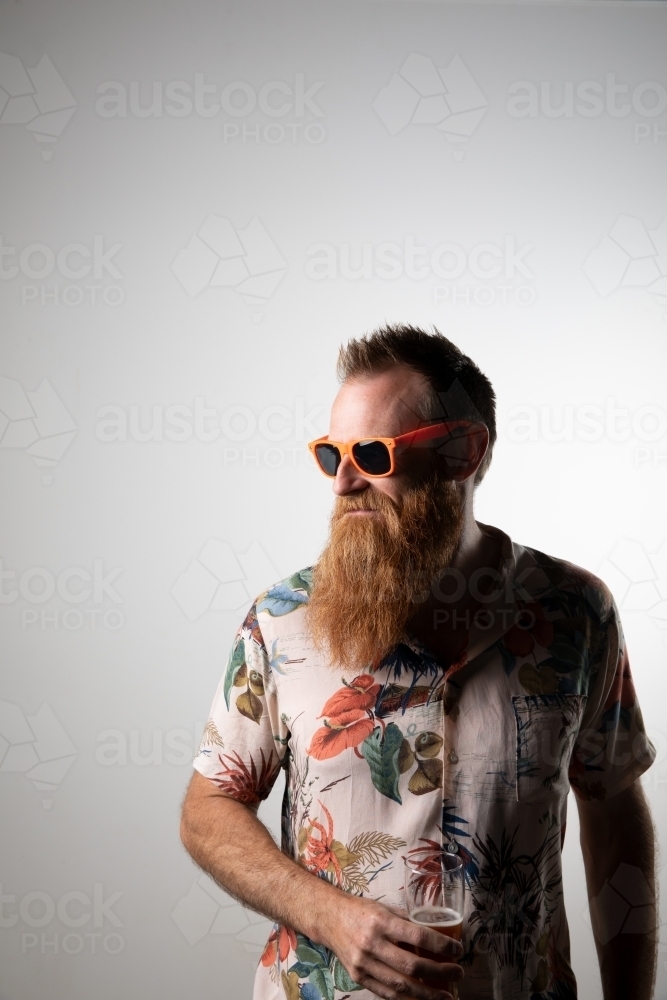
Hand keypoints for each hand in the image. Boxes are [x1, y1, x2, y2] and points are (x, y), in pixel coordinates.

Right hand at [319, 894, 463, 999]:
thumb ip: (407, 922)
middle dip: (440, 973)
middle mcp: (372, 943)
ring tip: (447, 996)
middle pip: (412, 965)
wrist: (330, 919)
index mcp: (382, 921)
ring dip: (428, 994)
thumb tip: (436, 934)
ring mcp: (364, 963)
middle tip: (458, 973)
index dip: (442, 945)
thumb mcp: (385, 908)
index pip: (418, 936)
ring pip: (401, 986)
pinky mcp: (359, 977)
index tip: (458, 950)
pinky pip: (387, 994)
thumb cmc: (361, 910)